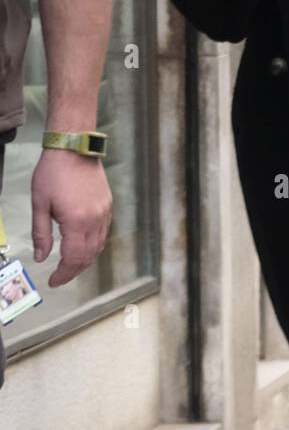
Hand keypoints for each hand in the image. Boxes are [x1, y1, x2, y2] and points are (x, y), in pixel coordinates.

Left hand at [31, 149, 112, 286]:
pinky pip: (103, 233)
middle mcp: (95, 220)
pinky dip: (94, 246)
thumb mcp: (39, 204)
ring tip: (70, 264)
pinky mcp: (108, 206)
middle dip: (74, 270)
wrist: (74, 148)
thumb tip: (41, 257)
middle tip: (60, 276)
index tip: (54, 281)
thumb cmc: (53, 173)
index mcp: (76, 222)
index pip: (73, 258)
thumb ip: (41, 234)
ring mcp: (104, 213)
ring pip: (99, 246)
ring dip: (85, 260)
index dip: (64, 274)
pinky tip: (83, 246)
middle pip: (88, 256)